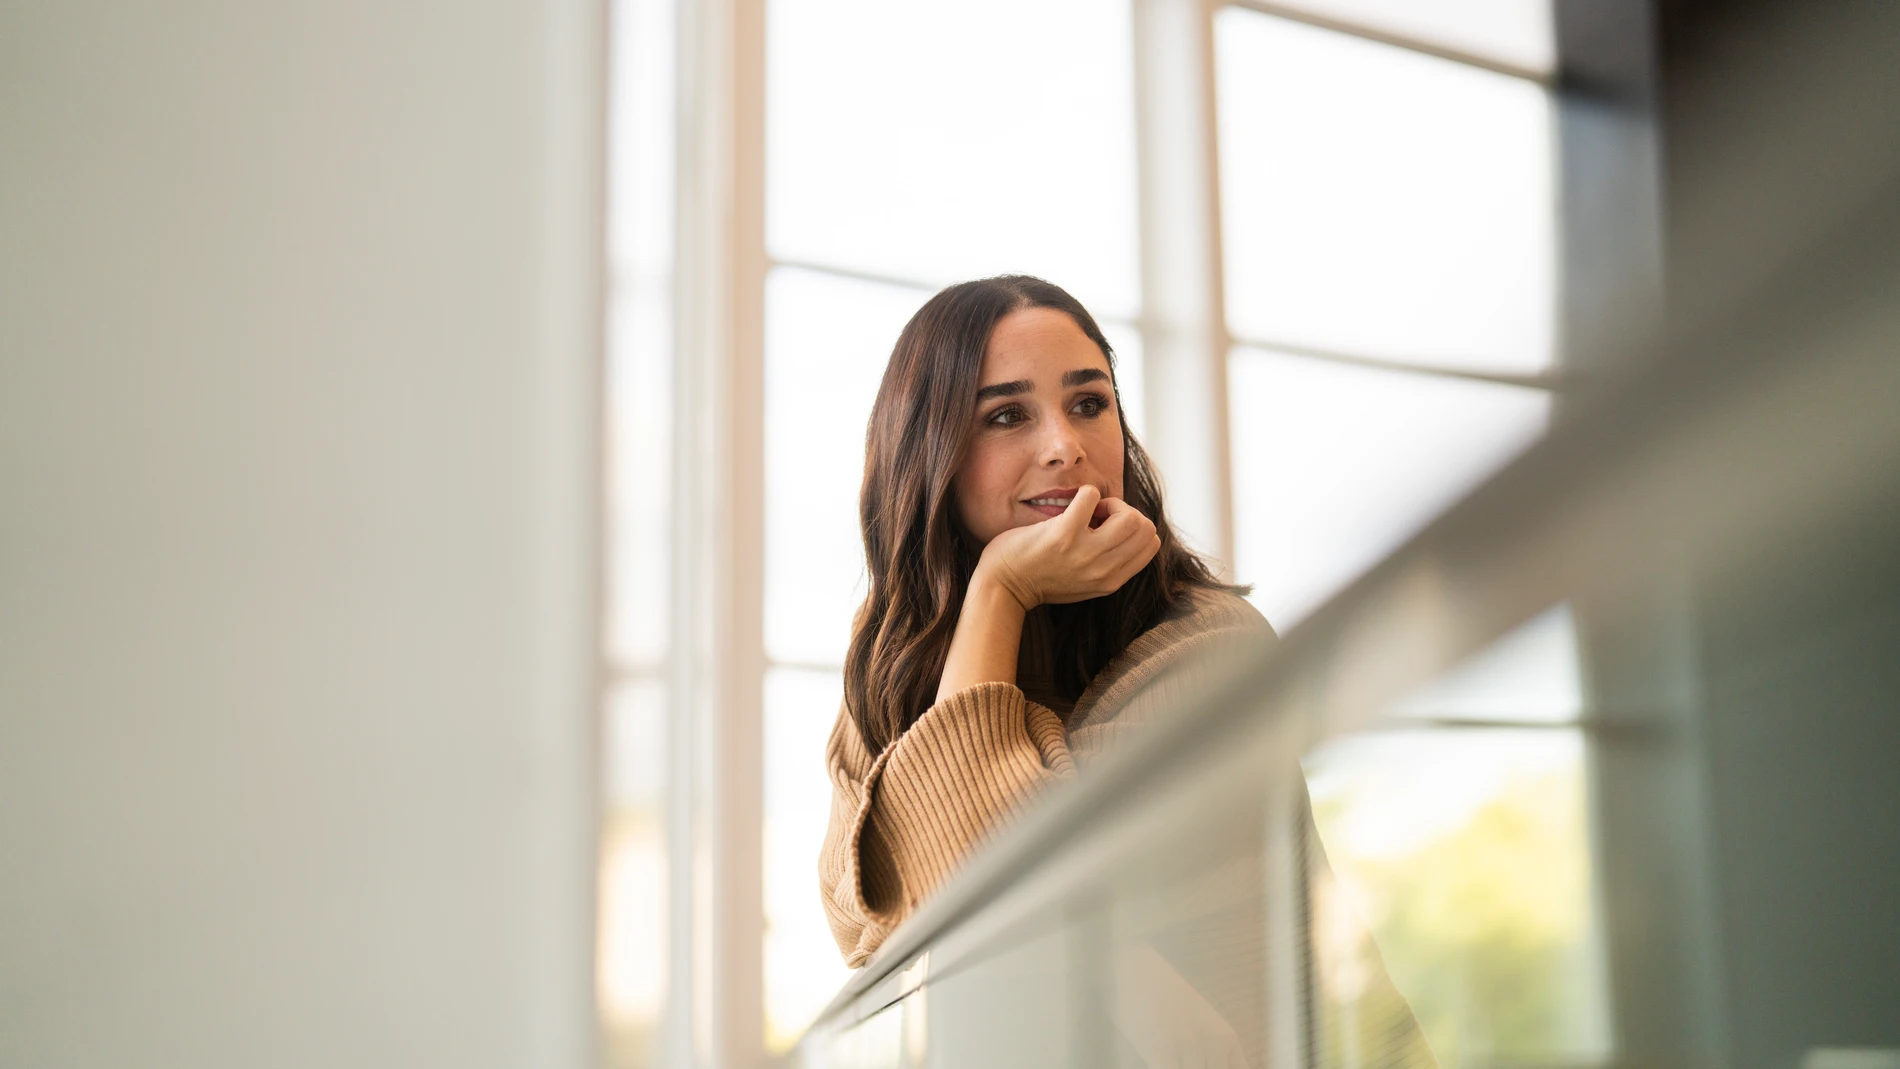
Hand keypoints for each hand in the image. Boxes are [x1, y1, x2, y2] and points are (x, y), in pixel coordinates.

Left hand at [976, 485, 1160, 610]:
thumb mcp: (1086, 582)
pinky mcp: (1063, 535)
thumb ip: (1110, 563)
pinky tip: (1070, 506)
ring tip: (1087, 512)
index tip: (1108, 528)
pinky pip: (1090, 496)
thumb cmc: (1042, 578)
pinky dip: (1084, 493)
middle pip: (1145, 528)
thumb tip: (1128, 525)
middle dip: (1125, 512)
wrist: (1003, 586)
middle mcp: (1103, 571)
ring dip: (1109, 503)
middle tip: (1098, 517)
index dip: (1134, 527)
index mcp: (1112, 581)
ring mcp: (1085, 553)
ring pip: (1129, 517)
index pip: (1152, 544)